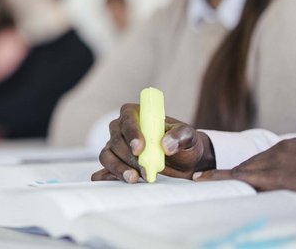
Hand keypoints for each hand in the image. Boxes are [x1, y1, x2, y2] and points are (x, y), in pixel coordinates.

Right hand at [91, 103, 215, 182]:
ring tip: (133, 179)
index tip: (139, 149)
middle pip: (115, 139)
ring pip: (107, 155)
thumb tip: (166, 144)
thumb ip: (180, 136)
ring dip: (118, 167)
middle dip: (128, 156)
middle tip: (144, 170)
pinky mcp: (115, 161)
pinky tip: (122, 181)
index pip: (128, 119)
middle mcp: (122, 127)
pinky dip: (111, 175)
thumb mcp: (189, 136)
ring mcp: (116, 145)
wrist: (183, 162)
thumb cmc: (184, 144)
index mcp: (138, 114)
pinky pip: (106, 168)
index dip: (131, 133)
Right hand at [194, 138, 295, 195]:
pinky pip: (269, 154)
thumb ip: (266, 196)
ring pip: (256, 160)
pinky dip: (265, 163)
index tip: (199, 178)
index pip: (240, 176)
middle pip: (245, 168)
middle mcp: (281, 158)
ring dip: (251, 171)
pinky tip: (270, 173)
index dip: (217, 178)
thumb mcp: (292, 203)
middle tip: (213, 182)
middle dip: (233, 177)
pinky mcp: (292, 142)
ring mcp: (287, 147)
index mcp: (281, 177)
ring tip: (253, 182)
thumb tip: (243, 193)